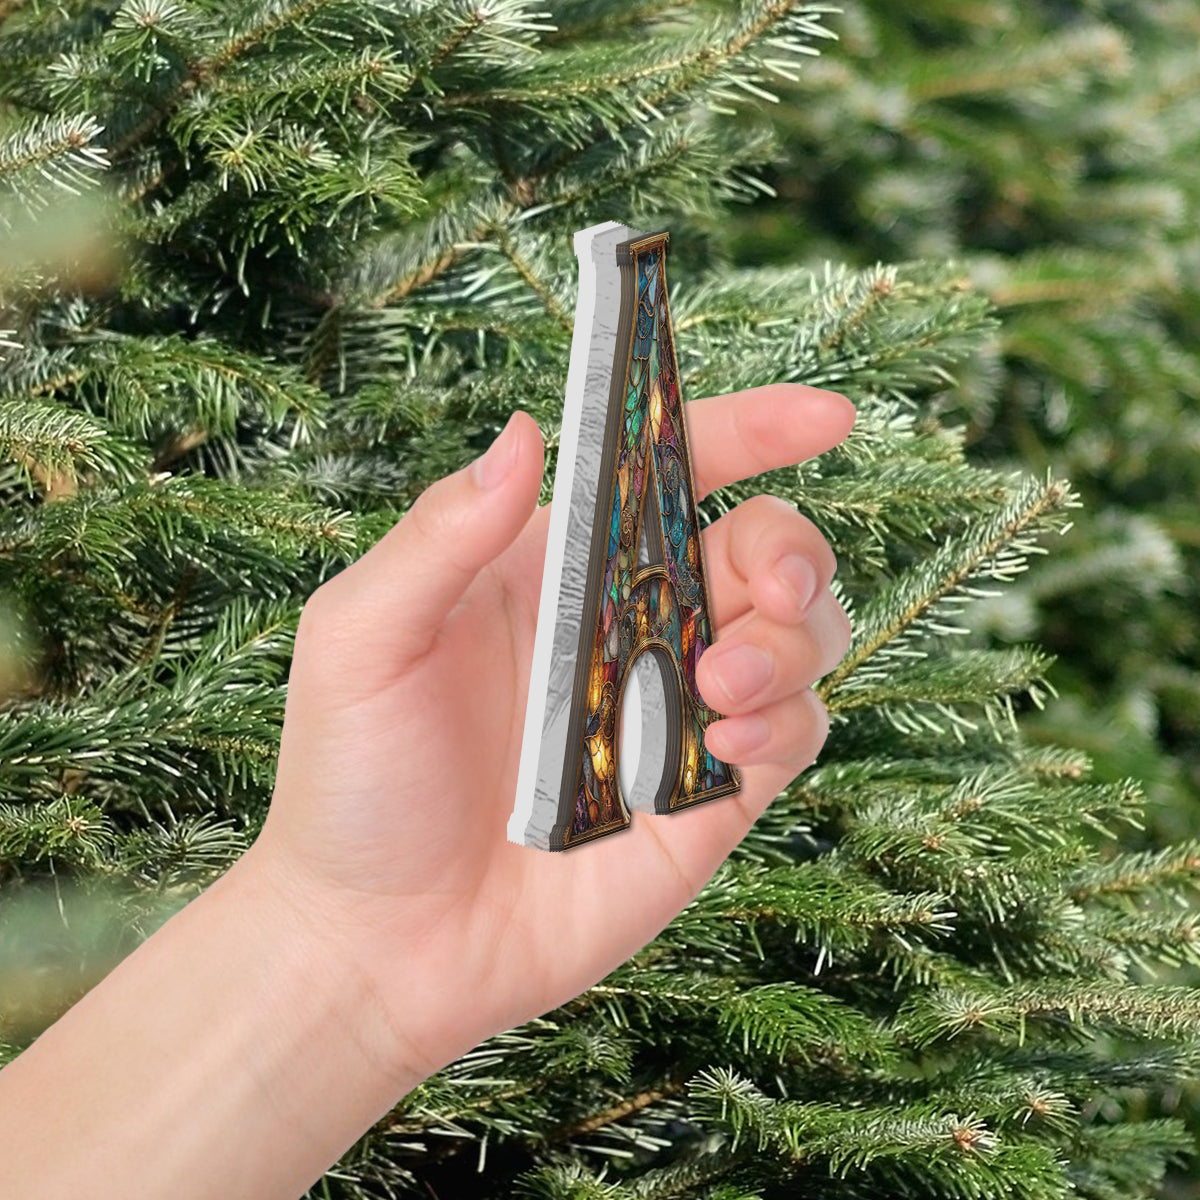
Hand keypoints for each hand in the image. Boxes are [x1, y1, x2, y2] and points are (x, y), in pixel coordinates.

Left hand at [254, 383, 855, 1085]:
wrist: (380, 942)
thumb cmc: (354, 783)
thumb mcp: (364, 641)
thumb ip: (440, 535)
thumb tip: (524, 431)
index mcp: (559, 566)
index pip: (670, 470)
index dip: (753, 431)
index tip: (825, 416)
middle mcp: (629, 625)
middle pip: (762, 547)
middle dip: (794, 549)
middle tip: (771, 589)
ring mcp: (673, 709)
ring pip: (801, 636)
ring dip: (795, 642)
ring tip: (723, 687)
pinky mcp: (704, 793)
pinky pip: (792, 733)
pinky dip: (787, 723)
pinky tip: (726, 744)